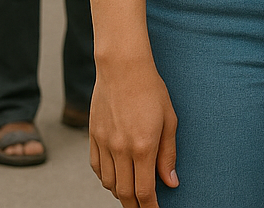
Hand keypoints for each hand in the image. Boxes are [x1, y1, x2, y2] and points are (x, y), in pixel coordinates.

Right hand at [90, 57, 178, 206]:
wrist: (122, 69)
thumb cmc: (152, 91)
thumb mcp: (170, 120)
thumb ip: (168, 154)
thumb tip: (170, 182)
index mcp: (143, 146)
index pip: (143, 190)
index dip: (150, 206)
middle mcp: (120, 149)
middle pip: (124, 192)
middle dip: (134, 206)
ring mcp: (104, 144)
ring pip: (109, 183)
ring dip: (120, 193)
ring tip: (132, 194)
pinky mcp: (93, 138)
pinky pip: (98, 168)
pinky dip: (107, 179)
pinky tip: (116, 178)